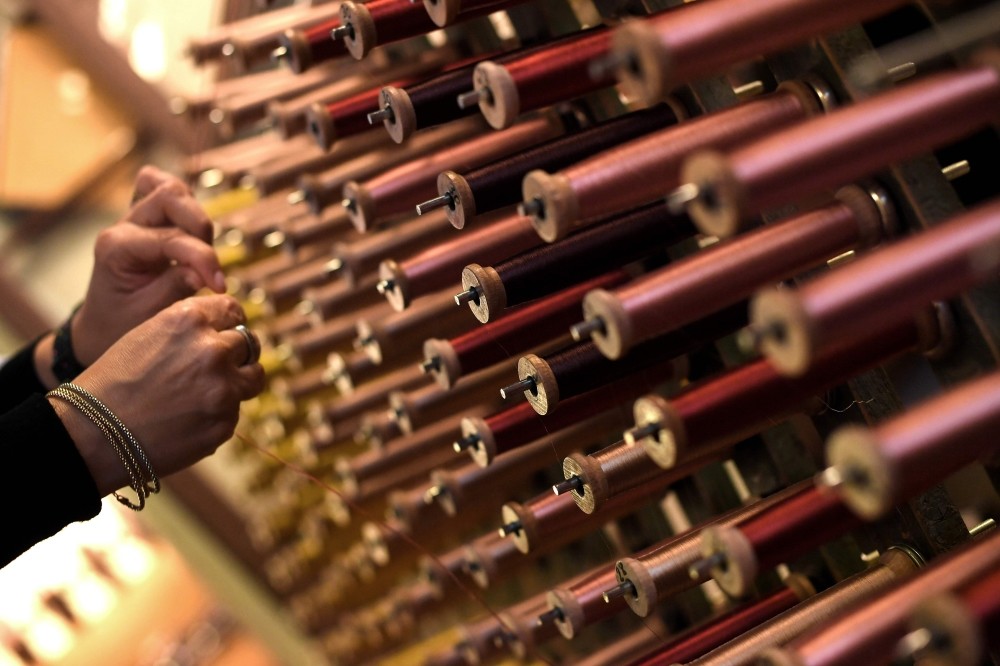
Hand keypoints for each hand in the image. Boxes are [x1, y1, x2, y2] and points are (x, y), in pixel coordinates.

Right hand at [53, 294, 264, 493]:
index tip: (229, 331)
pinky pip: (233, 413)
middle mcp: (212, 350)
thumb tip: (226, 331)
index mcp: (189, 320)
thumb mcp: (148, 335)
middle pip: (248, 344)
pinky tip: (187, 421)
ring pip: (252, 379)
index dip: (231, 322)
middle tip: (217, 368)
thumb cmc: (113, 382)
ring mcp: (223, 388)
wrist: (92, 433)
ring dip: (238, 383)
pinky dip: (217, 416)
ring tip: (207, 394)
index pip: (232, 310)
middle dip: (237, 355)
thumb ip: (190, 330)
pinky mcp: (225, 423)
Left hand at [72, 166, 225, 365]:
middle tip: (210, 265)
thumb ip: (175, 288)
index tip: (221, 286)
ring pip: (170, 188)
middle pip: (170, 196)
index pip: (171, 238)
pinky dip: (182, 200)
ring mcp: (132, 217)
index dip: (203, 259)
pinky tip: (192, 227)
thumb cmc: (121, 325)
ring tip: (202, 251)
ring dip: (196, 215)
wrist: (102, 326)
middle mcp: (123, 225)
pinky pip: (160, 187)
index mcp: (117, 247)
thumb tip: (204, 272)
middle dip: (201, 227)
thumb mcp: (147, 316)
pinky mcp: (145, 217)